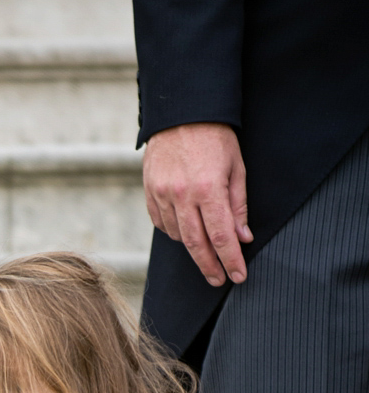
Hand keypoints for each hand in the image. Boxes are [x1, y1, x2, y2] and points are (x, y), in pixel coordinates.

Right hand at [142, 122, 252, 286]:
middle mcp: (182, 195)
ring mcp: (162, 194)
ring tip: (206, 250)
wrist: (181, 112)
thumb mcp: (236, 167)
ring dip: (194, 247)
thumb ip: (238, 205)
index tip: (238, 276)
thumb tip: (242, 238)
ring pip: (178, 235)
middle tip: (219, 280)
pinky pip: (161, 223)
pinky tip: (185, 231)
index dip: (231, 261)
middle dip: (210, 266)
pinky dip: (174, 231)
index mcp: (208, 188)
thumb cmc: (215, 137)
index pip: (222, 236)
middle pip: (197, 244)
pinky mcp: (150, 191)